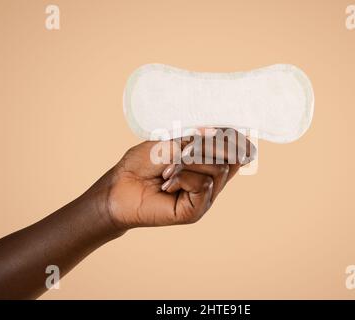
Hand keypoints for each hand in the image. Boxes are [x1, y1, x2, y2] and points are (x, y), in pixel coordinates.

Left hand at [95, 130, 254, 229]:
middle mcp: (210, 182)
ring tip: (167, 171)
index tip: (227, 129)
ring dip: (188, 164)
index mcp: (206, 165)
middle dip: (204, 148)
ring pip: (217, 171)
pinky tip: (167, 183)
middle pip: (228, 159)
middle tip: (179, 152)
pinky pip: (203, 186)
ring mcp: (204, 198)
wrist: (119, 186)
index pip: (234, 153)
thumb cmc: (142, 164)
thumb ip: (196, 142)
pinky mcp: (195, 211)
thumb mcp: (171, 144)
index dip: (235, 140)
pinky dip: (183, 178)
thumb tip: (221, 133)